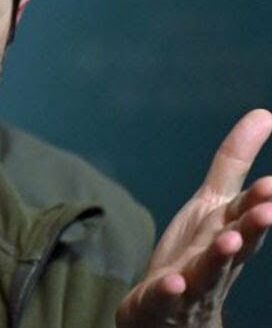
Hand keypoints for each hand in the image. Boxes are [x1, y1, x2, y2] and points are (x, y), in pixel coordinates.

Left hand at [117, 109, 271, 327]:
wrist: (170, 311)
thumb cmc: (197, 251)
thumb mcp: (213, 203)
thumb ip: (234, 163)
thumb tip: (264, 114)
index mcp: (228, 231)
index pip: (246, 214)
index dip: (258, 200)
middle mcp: (217, 258)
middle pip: (238, 242)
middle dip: (252, 228)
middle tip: (267, 211)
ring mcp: (192, 282)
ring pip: (210, 271)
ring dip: (219, 256)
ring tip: (228, 242)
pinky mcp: (161, 300)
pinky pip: (167, 297)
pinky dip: (172, 289)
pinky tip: (174, 282)